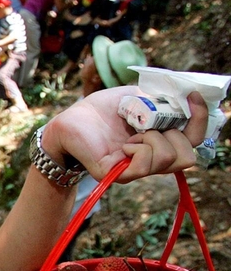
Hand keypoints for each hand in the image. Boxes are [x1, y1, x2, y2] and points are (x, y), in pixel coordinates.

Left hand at [44, 87, 207, 182]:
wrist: (70, 120)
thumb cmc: (103, 109)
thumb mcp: (139, 96)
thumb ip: (163, 98)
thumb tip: (189, 96)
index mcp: (160, 140)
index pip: (194, 140)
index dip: (200, 119)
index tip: (194, 97)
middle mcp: (151, 159)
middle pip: (188, 158)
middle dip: (177, 135)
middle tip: (150, 125)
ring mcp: (135, 169)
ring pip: (170, 161)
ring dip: (155, 139)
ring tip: (133, 133)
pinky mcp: (117, 174)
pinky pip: (145, 166)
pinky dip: (140, 148)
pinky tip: (124, 143)